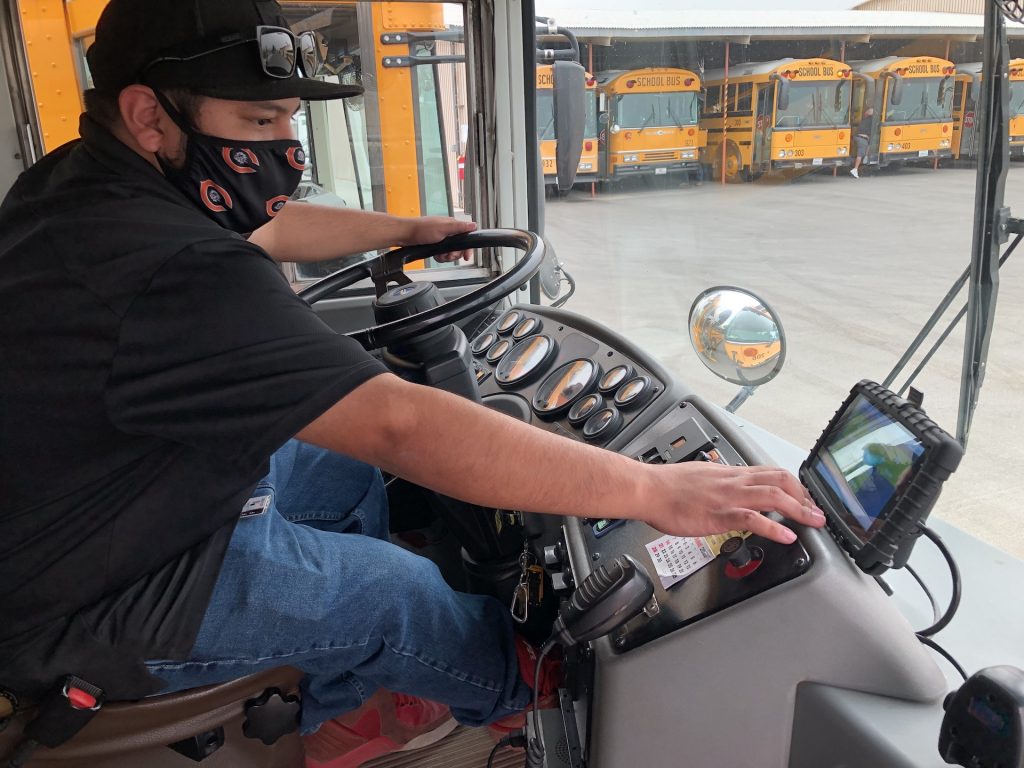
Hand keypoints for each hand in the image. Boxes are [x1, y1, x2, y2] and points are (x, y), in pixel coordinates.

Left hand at [400, 217, 476, 262]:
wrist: (405, 235)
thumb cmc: (421, 229)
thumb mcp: (443, 228)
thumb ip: (459, 227)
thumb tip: (473, 225)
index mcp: (451, 225)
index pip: (466, 237)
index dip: (467, 248)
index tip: (466, 256)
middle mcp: (448, 231)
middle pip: (459, 247)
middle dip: (454, 254)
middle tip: (449, 255)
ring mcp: (441, 238)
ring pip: (450, 251)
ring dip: (446, 256)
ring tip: (441, 256)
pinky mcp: (435, 244)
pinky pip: (442, 253)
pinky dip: (440, 257)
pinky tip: (436, 256)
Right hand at [639, 462, 825, 544]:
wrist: (649, 489)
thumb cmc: (667, 486)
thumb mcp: (700, 477)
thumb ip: (718, 483)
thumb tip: (725, 488)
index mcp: (731, 473)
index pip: (771, 472)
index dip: (794, 484)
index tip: (804, 498)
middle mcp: (734, 481)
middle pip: (781, 480)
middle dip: (805, 496)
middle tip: (817, 513)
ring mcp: (729, 496)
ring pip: (774, 496)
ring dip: (800, 510)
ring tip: (814, 523)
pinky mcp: (720, 513)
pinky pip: (753, 518)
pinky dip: (775, 527)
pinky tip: (787, 536)